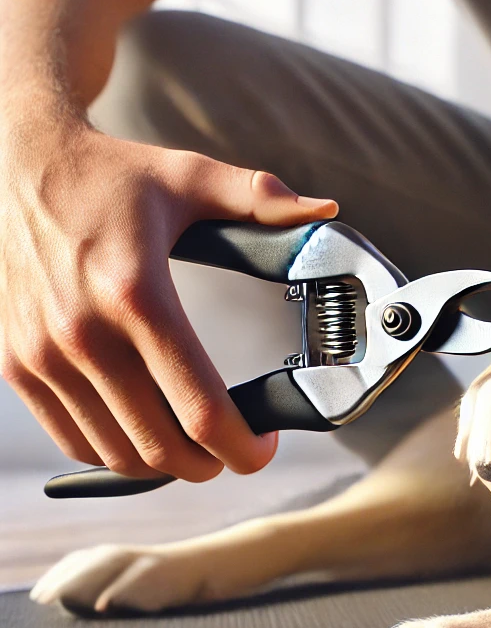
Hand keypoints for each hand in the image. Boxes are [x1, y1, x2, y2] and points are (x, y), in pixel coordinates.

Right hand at [0, 121, 336, 480]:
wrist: (19, 164)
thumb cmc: (110, 175)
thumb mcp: (190, 176)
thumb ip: (260, 198)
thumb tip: (323, 209)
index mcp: (137, 294)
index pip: (199, 407)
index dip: (243, 446)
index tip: (265, 446)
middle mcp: (83, 333)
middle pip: (160, 447)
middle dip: (211, 462)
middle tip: (236, 448)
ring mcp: (43, 354)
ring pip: (115, 453)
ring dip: (165, 463)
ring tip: (196, 442)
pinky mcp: (16, 364)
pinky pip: (71, 439)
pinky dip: (114, 450)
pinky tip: (145, 432)